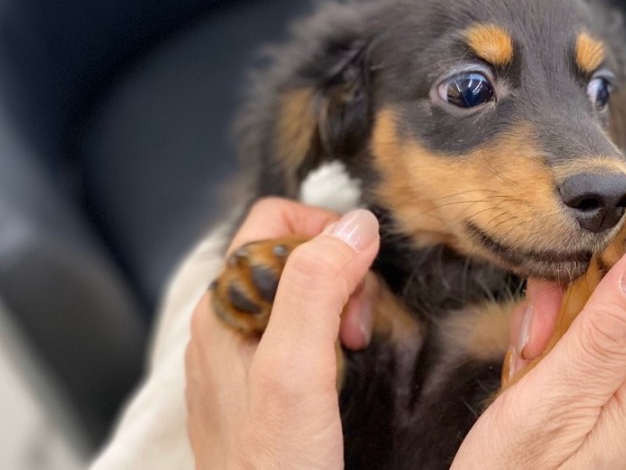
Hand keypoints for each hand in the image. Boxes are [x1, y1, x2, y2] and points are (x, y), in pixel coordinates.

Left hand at [185, 198, 379, 468]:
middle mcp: (228, 320)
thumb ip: (317, 289)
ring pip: (304, 291)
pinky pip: (304, 329)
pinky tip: (345, 368)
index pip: (274, 221)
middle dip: (341, 275)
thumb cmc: (271, 466)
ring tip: (356, 350)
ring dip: (343, 307)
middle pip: (293, 252)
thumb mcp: (295, 370)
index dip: (326, 234)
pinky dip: (334, 336)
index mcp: (223, 304)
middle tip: (358, 328)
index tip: (360, 277)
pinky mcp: (262, 379)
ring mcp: (243, 352)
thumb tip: (356, 224)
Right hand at [453, 241, 625, 468]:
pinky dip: (566, 343)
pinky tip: (533, 363)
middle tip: (543, 314)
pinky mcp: (620, 408)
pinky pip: (603, 351)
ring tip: (528, 352)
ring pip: (622, 322)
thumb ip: (608, 330)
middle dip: (598, 288)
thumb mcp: (551, 401)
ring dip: (571, 317)